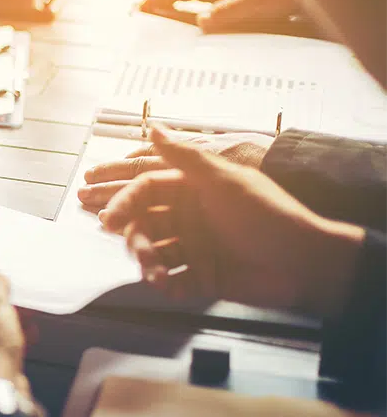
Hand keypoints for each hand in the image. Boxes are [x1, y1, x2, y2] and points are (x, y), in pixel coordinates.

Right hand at [99, 128, 364, 315]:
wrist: (305, 263)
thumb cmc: (269, 215)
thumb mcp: (224, 180)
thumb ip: (185, 156)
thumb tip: (154, 127)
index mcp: (194, 190)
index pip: (147, 191)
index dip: (126, 203)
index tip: (111, 219)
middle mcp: (191, 216)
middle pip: (145, 225)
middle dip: (137, 241)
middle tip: (141, 255)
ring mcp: (196, 246)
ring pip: (155, 254)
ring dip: (151, 266)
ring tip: (159, 277)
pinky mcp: (203, 276)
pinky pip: (174, 280)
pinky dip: (170, 286)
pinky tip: (174, 288)